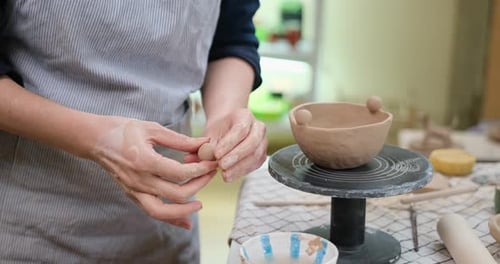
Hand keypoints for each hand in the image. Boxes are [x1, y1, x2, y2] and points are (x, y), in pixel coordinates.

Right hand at [90, 117, 217, 228]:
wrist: (95, 139)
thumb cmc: (123, 129)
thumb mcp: (153, 128)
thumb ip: (180, 140)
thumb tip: (204, 143)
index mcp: (144, 161)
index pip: (180, 174)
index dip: (200, 170)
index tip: (212, 163)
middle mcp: (139, 180)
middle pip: (176, 194)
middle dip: (199, 185)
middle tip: (210, 175)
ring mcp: (134, 190)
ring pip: (162, 212)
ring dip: (184, 210)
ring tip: (200, 204)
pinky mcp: (132, 195)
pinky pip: (152, 212)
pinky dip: (170, 219)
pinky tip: (186, 221)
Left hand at [203, 109, 266, 181]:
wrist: (229, 130)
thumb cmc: (219, 131)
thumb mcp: (209, 133)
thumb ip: (202, 145)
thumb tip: (192, 159)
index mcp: (245, 116)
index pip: (240, 129)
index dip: (229, 143)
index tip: (216, 154)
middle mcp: (258, 127)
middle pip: (251, 142)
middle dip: (236, 156)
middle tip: (221, 165)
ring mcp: (262, 141)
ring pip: (256, 155)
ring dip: (240, 167)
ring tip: (225, 174)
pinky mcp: (262, 155)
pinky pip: (256, 164)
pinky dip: (243, 171)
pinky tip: (231, 175)